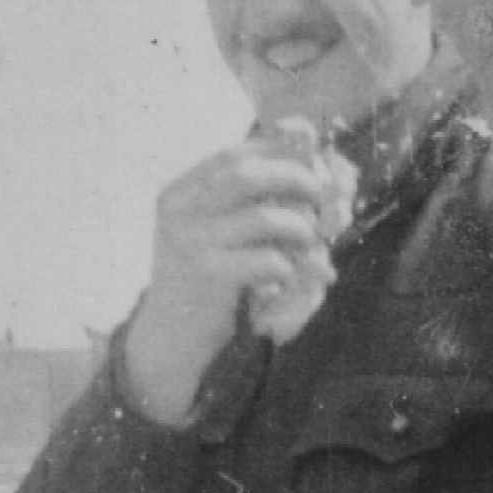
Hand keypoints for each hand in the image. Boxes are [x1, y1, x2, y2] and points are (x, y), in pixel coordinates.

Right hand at [122, 135, 326, 424]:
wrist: (170, 341)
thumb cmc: (205, 282)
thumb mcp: (217, 232)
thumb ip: (253, 197)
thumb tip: (309, 152)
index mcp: (180, 193)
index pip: (234, 154)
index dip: (279, 151)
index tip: (314, 160)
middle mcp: (179, 212)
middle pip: (247, 174)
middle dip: (295, 179)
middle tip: (322, 198)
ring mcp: (190, 243)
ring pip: (264, 217)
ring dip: (300, 228)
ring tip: (309, 246)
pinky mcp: (208, 277)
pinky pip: (268, 260)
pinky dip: (290, 267)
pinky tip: (288, 279)